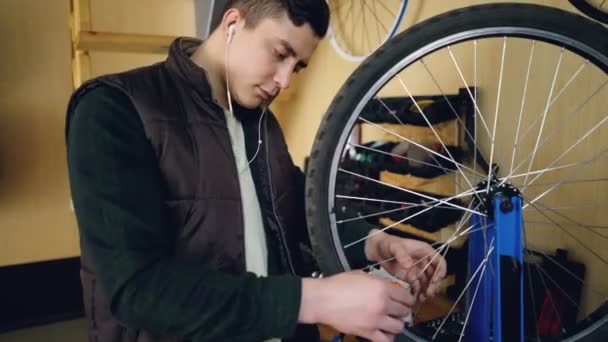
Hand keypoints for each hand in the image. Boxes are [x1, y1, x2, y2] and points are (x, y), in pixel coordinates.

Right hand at [299, 271, 414, 341]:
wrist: (323, 300)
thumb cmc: (338, 285)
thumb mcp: (360, 275)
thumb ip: (376, 282)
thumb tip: (385, 287)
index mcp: (382, 288)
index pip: (406, 297)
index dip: (408, 299)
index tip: (406, 301)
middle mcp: (383, 304)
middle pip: (404, 312)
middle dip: (402, 311)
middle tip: (398, 310)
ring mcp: (376, 320)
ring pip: (398, 327)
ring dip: (396, 324)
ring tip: (391, 322)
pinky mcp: (367, 332)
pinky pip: (385, 340)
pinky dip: (388, 338)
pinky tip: (384, 333)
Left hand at [364, 229, 446, 301]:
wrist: (377, 250)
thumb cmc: (387, 244)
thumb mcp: (395, 247)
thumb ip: (402, 255)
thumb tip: (409, 265)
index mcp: (425, 251)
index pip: (439, 261)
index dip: (440, 272)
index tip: (435, 281)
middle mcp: (424, 261)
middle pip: (435, 275)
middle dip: (434, 285)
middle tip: (428, 294)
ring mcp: (418, 270)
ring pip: (427, 282)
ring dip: (427, 291)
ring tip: (422, 299)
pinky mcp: (411, 277)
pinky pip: (418, 286)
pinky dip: (418, 293)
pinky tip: (415, 298)